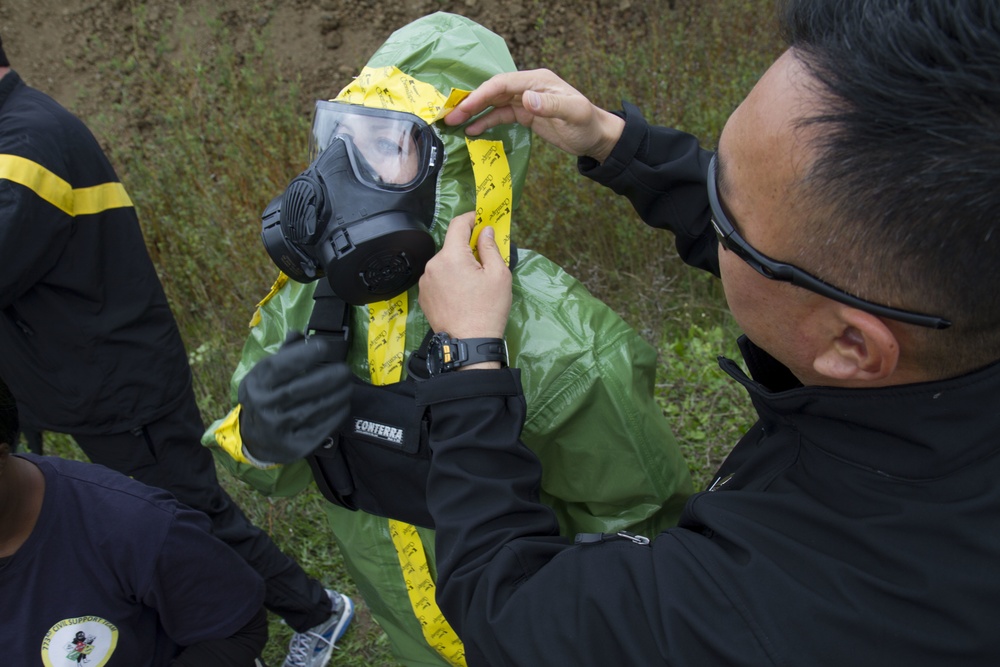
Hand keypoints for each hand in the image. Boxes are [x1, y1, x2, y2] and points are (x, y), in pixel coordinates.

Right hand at [238, 333, 352, 464]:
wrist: (255, 439)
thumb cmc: (265, 397)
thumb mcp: (264, 375)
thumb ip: (283, 354)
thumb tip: (299, 334)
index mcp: (255, 385)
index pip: (279, 367)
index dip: (304, 355)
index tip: (324, 347)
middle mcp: (264, 407)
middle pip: (301, 388)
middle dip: (328, 376)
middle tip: (344, 369)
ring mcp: (280, 429)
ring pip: (316, 408)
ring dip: (338, 394)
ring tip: (347, 385)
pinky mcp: (296, 445)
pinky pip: (323, 426)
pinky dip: (338, 412)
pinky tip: (343, 403)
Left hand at [418, 212, 511, 339]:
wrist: (468, 344)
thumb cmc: (488, 310)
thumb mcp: (499, 275)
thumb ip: (490, 247)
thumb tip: (485, 231)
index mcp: (452, 256)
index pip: (458, 224)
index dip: (471, 218)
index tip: (481, 219)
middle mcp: (433, 265)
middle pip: (451, 246)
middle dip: (467, 248)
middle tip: (485, 260)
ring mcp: (425, 281)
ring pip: (444, 263)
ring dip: (458, 265)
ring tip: (473, 284)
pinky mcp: (423, 295)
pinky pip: (437, 278)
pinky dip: (449, 279)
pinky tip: (461, 295)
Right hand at [443, 68, 624, 162]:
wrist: (596, 137)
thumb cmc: (587, 124)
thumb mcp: (573, 113)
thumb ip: (551, 105)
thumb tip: (526, 100)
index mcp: (537, 80)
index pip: (503, 83)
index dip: (482, 94)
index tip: (464, 107)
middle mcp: (529, 87)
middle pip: (493, 91)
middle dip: (471, 102)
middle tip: (450, 116)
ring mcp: (526, 101)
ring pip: (494, 103)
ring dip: (474, 112)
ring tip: (455, 124)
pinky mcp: (525, 115)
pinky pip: (501, 115)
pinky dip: (486, 122)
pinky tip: (473, 131)